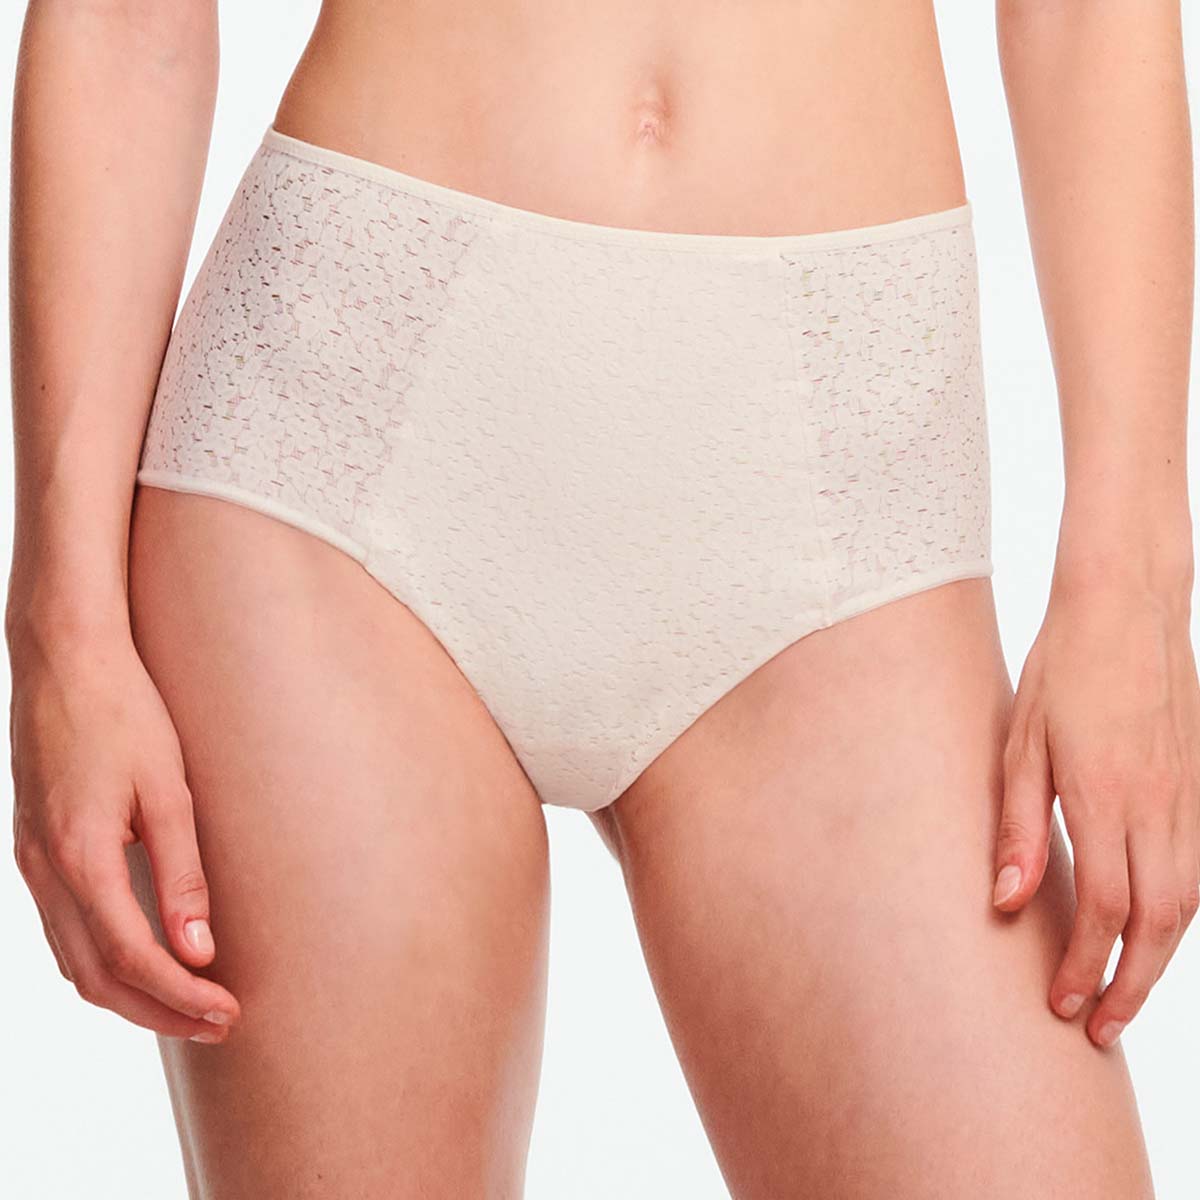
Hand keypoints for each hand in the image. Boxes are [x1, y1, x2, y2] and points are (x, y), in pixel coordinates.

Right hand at [10, 627, 238, 1041]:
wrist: (63, 659)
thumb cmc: (124, 713)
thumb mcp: (168, 790)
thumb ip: (182, 874)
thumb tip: (200, 951)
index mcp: (81, 858)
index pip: (133, 959)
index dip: (182, 996)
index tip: (228, 1011)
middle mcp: (46, 871)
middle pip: (98, 977)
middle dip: (160, 1011)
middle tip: (219, 1022)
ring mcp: (32, 863)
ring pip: (74, 961)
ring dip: (130, 994)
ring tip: (189, 1004)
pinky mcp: (35, 849)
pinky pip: (62, 930)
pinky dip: (102, 962)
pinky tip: (140, 961)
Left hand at [992, 567, 1199, 1046]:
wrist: (1128, 608)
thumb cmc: (1062, 670)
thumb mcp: (1020, 742)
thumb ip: (1016, 825)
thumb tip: (1004, 900)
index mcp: (1106, 795)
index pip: (1102, 909)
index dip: (1084, 966)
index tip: (1061, 1005)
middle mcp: (1160, 805)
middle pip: (1159, 924)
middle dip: (1131, 986)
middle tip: (1099, 1029)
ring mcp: (1191, 794)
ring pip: (1189, 902)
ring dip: (1160, 958)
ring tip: (1126, 994)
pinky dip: (1180, 913)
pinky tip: (1154, 929)